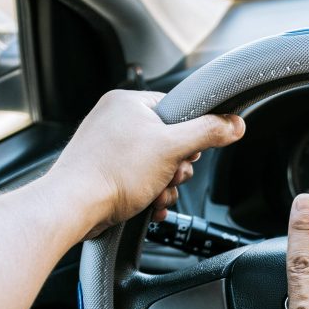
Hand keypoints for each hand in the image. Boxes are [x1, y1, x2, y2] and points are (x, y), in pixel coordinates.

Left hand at [47, 90, 244, 238]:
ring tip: (153, 194)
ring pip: (157, 166)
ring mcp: (108, 147)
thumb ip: (208, 133)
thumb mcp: (172, 148)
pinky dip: (149, 195)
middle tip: (168, 176)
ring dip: (165, 186)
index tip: (188, 153)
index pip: (177, 110)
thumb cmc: (112, 172)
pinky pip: (140, 180)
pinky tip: (147, 205)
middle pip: (170, 142)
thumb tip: (234, 124)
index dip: (190, 136)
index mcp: (128, 102)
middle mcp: (116, 120)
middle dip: (176, 168)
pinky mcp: (105, 171)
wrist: (74, 206)